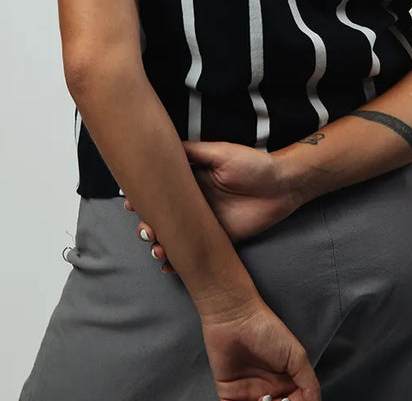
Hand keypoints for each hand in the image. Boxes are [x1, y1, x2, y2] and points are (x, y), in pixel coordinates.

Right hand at [122, 140, 299, 272]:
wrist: (282, 186)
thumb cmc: (253, 164)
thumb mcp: (220, 153)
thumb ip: (193, 152)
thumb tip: (164, 146)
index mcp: (192, 180)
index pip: (162, 190)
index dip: (144, 197)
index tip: (129, 203)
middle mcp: (195, 202)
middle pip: (163, 216)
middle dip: (148, 224)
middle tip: (146, 228)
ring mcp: (205, 223)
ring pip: (175, 236)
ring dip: (160, 244)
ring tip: (157, 248)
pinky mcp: (218, 240)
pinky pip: (195, 252)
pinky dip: (179, 261)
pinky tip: (170, 265)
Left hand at [200, 300, 320, 400]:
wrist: (234, 318)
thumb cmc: (267, 329)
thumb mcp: (297, 355)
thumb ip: (309, 383)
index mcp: (286, 384)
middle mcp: (269, 391)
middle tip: (275, 399)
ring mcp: (248, 395)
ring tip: (264, 398)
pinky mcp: (228, 395)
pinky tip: (252, 400)